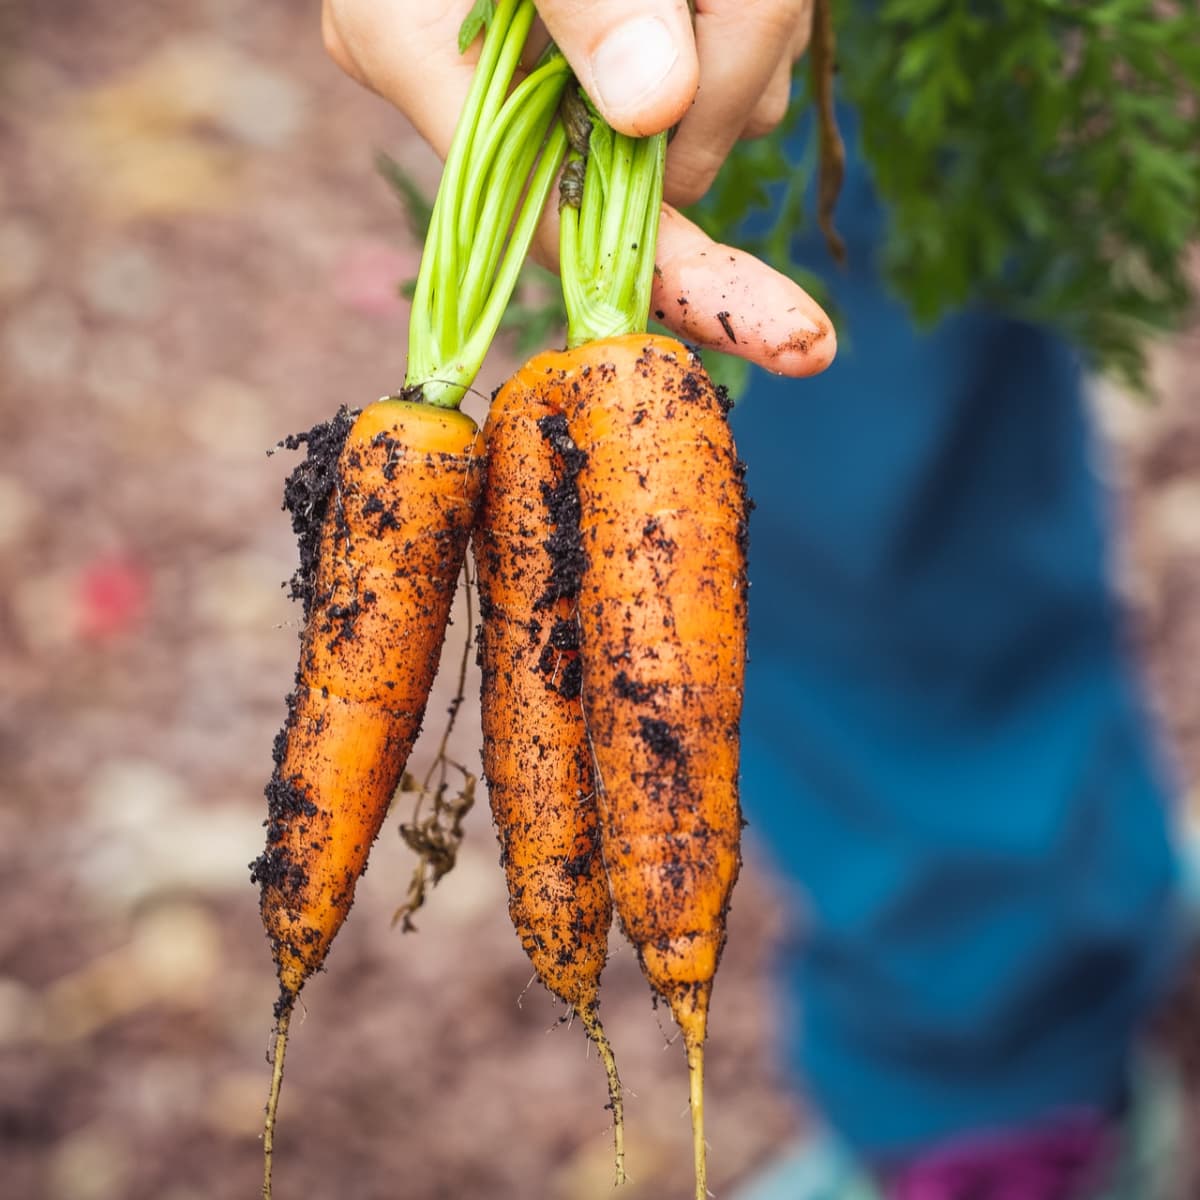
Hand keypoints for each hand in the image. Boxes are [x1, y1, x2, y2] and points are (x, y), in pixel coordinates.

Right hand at [322, 0, 834, 375]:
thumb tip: (654, 107)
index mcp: (419, 54)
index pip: (563, 224)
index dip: (683, 282)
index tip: (793, 337)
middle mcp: (487, 83)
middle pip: (659, 163)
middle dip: (730, 81)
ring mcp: (558, 65)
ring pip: (714, 111)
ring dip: (751, 28)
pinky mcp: (623, 39)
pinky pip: (729, 66)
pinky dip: (752, 15)